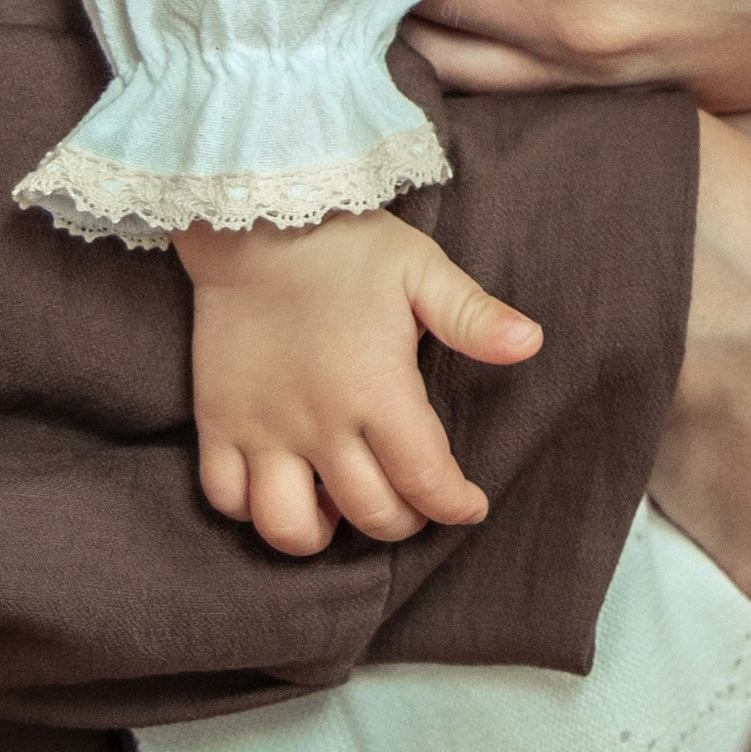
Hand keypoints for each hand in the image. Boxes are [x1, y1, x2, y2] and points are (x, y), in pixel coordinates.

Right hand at [174, 207, 542, 557]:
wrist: (257, 217)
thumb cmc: (348, 245)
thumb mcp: (421, 270)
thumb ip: (473, 317)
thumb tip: (532, 343)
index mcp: (379, 390)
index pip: (426, 481)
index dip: (454, 505)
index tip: (469, 505)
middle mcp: (321, 423)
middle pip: (370, 514)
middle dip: (403, 520)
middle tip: (414, 501)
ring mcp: (265, 429)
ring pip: (291, 527)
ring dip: (324, 534)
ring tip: (341, 505)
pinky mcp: (219, 422)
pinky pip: (226, 498)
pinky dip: (253, 510)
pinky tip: (282, 487)